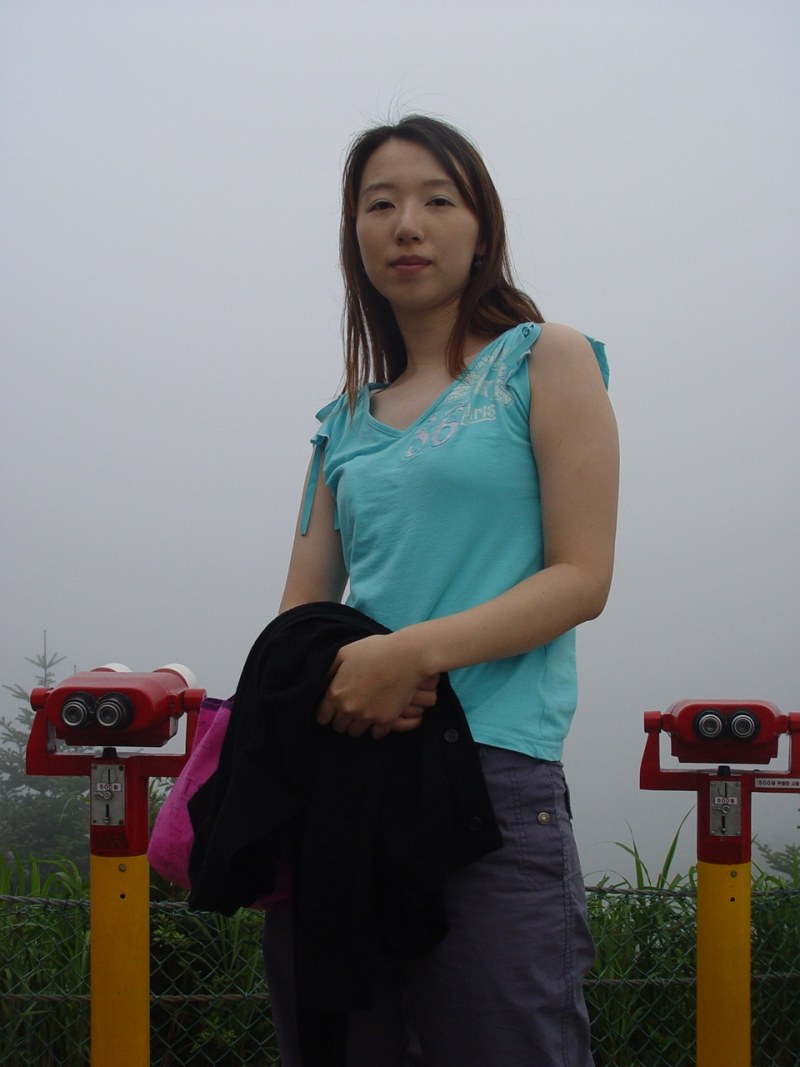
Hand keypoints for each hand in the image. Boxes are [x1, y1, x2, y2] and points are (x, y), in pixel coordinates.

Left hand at [316, 632, 438, 738]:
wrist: (406, 656)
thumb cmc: (375, 650)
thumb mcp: (345, 653)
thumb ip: (329, 669)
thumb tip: (321, 681)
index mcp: (336, 693)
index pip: (322, 717)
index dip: (326, 713)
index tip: (332, 710)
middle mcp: (349, 709)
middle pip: (339, 727)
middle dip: (342, 720)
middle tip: (350, 711)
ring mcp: (367, 716)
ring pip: (356, 732)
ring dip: (358, 725)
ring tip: (363, 715)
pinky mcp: (385, 720)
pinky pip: (376, 734)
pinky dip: (376, 729)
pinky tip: (378, 718)